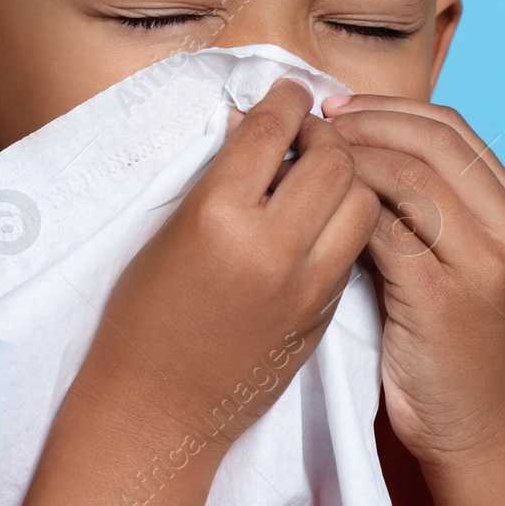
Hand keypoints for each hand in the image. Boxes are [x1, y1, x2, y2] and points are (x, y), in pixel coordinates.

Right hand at [4, 78, 379, 505]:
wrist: (156, 412)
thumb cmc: (142, 318)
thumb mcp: (167, 230)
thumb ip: (218, 177)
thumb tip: (255, 125)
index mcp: (217, 216)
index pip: (272, 130)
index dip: (285, 100)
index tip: (288, 93)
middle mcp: (270, 247)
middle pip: (334, 160)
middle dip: (326, 134)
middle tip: (308, 132)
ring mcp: (304, 285)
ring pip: (362, 201)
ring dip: (348, 177)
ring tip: (321, 175)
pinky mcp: (323, 315)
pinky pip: (353, 247)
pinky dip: (346, 220)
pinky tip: (322, 218)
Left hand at [321, 94, 504, 469]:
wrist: (471, 430)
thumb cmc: (446, 343)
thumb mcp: (453, 261)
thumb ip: (426, 207)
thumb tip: (354, 141)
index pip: (451, 128)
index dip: (388, 108)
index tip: (335, 106)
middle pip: (432, 141)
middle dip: (364, 122)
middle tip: (311, 122)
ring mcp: (484, 263)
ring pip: (409, 177)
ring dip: (347, 158)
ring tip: (304, 156)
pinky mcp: (444, 297)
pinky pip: (386, 230)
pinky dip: (344, 208)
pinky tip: (310, 207)